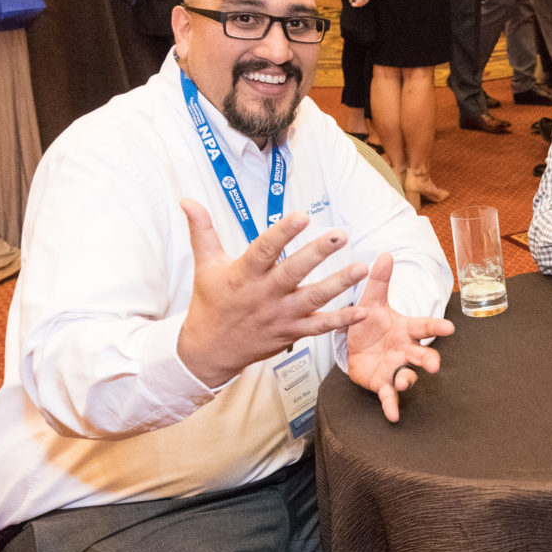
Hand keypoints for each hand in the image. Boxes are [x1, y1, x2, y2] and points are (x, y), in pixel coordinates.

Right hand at [176, 200, 372, 387]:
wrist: (208, 351)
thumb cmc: (210, 303)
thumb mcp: (205, 265)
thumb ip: (202, 231)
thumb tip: (188, 200)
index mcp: (244, 274)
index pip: (264, 249)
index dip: (282, 233)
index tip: (301, 216)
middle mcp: (264, 294)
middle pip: (294, 271)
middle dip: (318, 253)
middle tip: (340, 235)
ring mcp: (280, 315)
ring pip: (313, 298)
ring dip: (339, 284)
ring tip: (361, 268)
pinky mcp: (291, 332)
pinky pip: (319, 327)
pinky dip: (342, 320)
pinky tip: (363, 310)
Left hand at [345, 253, 455, 422]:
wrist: (354, 345)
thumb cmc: (369, 323)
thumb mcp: (370, 301)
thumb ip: (380, 281)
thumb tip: (385, 254)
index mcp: (406, 329)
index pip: (425, 326)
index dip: (436, 327)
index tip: (450, 328)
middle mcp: (405, 350)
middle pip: (423, 355)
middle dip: (429, 360)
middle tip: (433, 365)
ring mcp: (396, 368)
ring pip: (408, 376)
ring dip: (408, 380)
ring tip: (403, 382)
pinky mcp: (382, 383)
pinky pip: (389, 397)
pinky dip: (392, 407)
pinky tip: (393, 416)